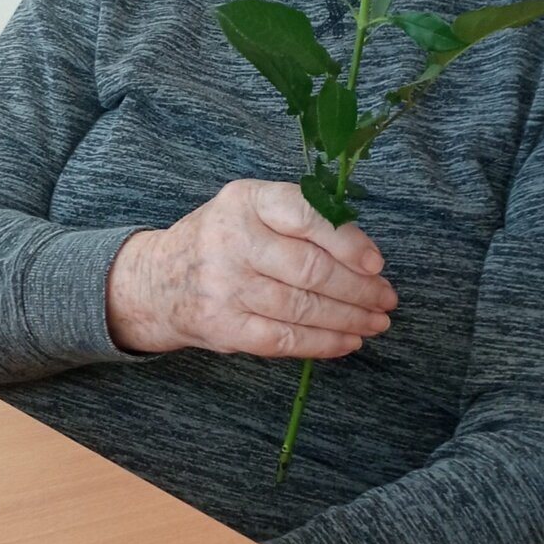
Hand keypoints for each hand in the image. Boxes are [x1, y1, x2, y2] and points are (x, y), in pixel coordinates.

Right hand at [106, 179, 397, 357]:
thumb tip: (364, 252)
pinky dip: (323, 343)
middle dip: (358, 288)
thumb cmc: (222, 238)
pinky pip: (284, 340)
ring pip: (301, 308)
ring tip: (376, 321)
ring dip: (349, 319)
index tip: (377, 263)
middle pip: (309, 269)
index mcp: (246, 200)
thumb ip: (300, 218)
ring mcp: (225, 287)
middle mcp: (232, 240)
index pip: (305, 215)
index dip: (347, 241)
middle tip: (387, 298)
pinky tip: (348, 341)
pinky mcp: (224, 328)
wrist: (157, 280)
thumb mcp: (250, 207)